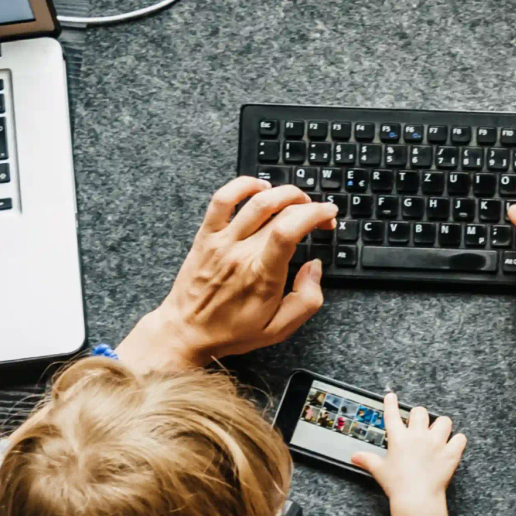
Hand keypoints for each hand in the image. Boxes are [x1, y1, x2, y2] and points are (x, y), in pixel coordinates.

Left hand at [119, 177, 338, 373]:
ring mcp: (222, 241)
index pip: (289, 230)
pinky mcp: (206, 235)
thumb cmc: (231, 331)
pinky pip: (222, 199)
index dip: (314, 214)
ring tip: (297, 199)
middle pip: (280, 212)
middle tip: (319, 215)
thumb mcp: (279, 329)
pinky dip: (242, 185)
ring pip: (256, 200)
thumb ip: (306, 300)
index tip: (328, 215)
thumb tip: (315, 267)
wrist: (186, 331)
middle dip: (309, 206)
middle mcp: (241, 253)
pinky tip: (259, 186)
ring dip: (284, 192)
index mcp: (262, 275)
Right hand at [351, 394, 466, 510]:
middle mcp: (418, 436)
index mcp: (399, 438)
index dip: (391, 403)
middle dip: (419, 416)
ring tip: (438, 433)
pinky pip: (460, 438)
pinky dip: (457, 441)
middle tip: (419, 425)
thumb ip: (367, 460)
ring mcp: (436, 443)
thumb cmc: (397, 485)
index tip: (391, 396)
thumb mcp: (379, 470)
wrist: (416, 498)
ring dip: (441, 426)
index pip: (392, 415)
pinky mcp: (451, 453)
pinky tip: (453, 445)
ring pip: (444, 421)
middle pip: (420, 412)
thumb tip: (355, 457)